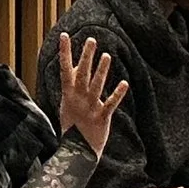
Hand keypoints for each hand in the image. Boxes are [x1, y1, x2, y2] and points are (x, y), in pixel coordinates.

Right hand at [55, 32, 128, 155]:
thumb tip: (77, 63)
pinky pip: (110, 104)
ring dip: (101, 71)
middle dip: (86, 57)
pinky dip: (117, 94)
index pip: (65, 69)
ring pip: (96, 86)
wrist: (76, 151)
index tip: (64, 36)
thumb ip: (73, 83)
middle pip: (82, 74)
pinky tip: (124, 83)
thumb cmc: (73, 123)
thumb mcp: (67, 102)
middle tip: (92, 40)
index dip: (65, 52)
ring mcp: (89, 108)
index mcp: (68, 94)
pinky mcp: (101, 118)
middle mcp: (78, 98)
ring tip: (106, 56)